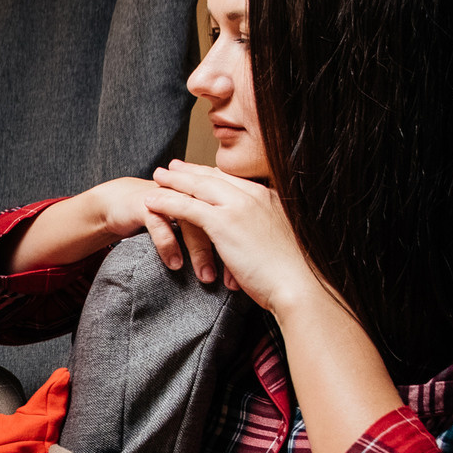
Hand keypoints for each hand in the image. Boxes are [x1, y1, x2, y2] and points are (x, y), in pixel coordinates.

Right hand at [0, 176, 223, 278]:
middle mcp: (194, 192)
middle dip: (226, 251)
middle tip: (232, 281)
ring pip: (193, 222)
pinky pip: (160, 225)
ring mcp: (171, 195)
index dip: (243, 245)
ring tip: (206, 277)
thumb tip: (242, 262)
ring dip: (200, 252)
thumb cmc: (164, 215)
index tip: (250, 276)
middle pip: (218, 218)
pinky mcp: (146, 203)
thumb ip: (218, 232)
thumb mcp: (195, 223)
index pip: (235, 217)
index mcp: (211, 193)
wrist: (122, 201)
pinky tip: (175, 265)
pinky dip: (169, 245)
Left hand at [144, 162, 400, 452]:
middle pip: (214, 177)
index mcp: (271, 198)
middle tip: (172, 166)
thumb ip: (268, 233)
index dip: (213, 175)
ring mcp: (238, 207)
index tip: (199, 171)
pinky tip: (151, 201)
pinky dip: (166, 201)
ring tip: (156, 177)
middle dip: (191, 170)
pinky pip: (186, 207)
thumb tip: (263, 242)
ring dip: (173, 181)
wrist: (302, 285)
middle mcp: (254, 195)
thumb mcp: (284, 244)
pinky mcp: (223, 223)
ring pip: (197, 187)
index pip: (234, 181)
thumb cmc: (297, 275)